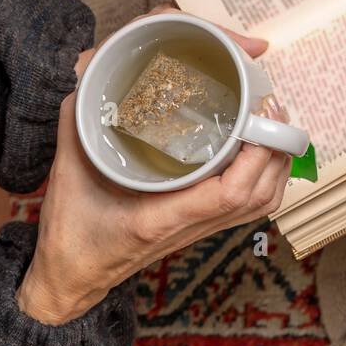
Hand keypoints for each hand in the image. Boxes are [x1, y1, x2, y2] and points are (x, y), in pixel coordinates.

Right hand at [17, 15, 290, 325]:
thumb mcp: (68, 170)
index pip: (229, 194)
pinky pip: (252, 207)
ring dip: (278, 163)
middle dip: (277, 150)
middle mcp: (191, 226)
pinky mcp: (203, 228)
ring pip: (263, 204)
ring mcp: (201, 231)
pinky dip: (267, 177)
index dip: (256, 156)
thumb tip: (90, 69)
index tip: (259, 117)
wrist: (71, 276)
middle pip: (260, 196)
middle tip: (271, 105)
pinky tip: (261, 150)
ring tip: (273, 121)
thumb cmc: (70, 231)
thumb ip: (78, 119)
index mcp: (162, 217)